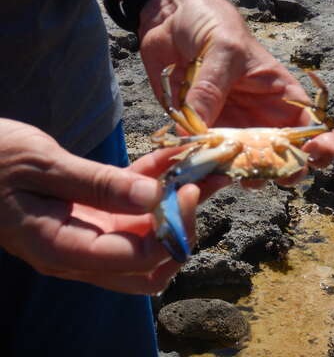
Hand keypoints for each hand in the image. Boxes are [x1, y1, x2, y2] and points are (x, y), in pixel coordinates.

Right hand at [0, 119, 225, 293]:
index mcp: (64, 250)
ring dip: (180, 202)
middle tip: (204, 186)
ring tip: (207, 169)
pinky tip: (176, 157)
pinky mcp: (95, 212)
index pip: (138, 259)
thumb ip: (98, 185)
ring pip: (148, 231)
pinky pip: (133, 203)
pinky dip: (156, 183)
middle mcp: (83, 251)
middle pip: (151, 260)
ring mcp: (91, 233)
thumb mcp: (42, 166)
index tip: (190, 190)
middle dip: (184, 227)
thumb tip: (154, 200)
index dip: (172, 231)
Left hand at [138, 0, 333, 187]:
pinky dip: (200, 169)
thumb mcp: (224, 49)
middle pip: (280, 160)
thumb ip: (213, 88)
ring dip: (234, 176)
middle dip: (278, 174)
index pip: (313, 129)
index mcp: (281, 97)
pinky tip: (193, 168)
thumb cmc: (213, 26)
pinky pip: (205, 159)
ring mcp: (231, 131)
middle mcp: (260, 121)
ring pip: (242, 167)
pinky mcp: (202, 135)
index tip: (311, 155)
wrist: (174, 22)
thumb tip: (198, 131)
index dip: (322, 148)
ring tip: (222, 172)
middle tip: (262, 175)